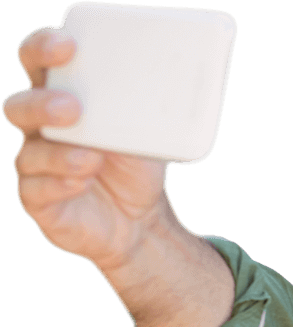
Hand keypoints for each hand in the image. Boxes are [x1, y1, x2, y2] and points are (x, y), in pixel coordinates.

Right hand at [3, 28, 169, 270]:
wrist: (140, 220)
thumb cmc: (136, 165)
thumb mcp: (148, 133)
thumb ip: (146, 109)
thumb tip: (175, 83)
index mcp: (62, 98)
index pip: (39, 63)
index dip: (44, 48)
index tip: (67, 44)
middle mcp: (42, 129)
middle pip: (20, 105)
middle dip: (42, 103)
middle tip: (72, 107)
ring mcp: (37, 164)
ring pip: (30, 153)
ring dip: (59, 153)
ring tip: (92, 158)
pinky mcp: (39, 199)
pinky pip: (35, 190)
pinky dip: (60, 184)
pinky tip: (82, 181)